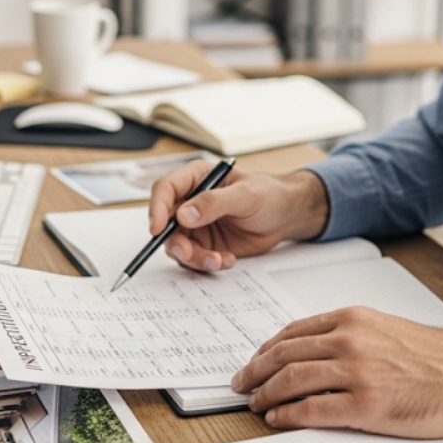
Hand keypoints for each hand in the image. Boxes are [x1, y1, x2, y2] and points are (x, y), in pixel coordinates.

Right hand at [147, 160, 328, 271]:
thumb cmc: (269, 195)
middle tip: (189, 254)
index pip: (165, 190)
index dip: (157, 209)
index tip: (158, 229)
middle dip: (176, 242)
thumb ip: (214, 203)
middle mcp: (190, 202)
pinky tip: (227, 259)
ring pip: (178, 245)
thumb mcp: (245, 195)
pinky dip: (207, 263)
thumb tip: (184, 214)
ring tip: (218, 260)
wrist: (285, 217)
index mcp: (196, 178)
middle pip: (166, 224)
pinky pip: (194, 258)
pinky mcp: (205, 244)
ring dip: (194, 257)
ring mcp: (196, 225)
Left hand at [230, 307, 442, 438]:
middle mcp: (349, 340)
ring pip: (291, 380)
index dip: (266, 348)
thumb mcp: (386, 328)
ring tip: (256, 404)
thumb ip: (350, 333)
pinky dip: (288, 415)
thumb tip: (315, 348)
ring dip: (266, 394)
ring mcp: (356, 372)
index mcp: (353, 318)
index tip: (254, 360)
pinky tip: (278, 418)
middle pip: (284, 354)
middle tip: (241, 383)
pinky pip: (312, 410)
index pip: (293, 331)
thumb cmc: (436, 357)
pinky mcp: (365, 406)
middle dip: (255, 371)